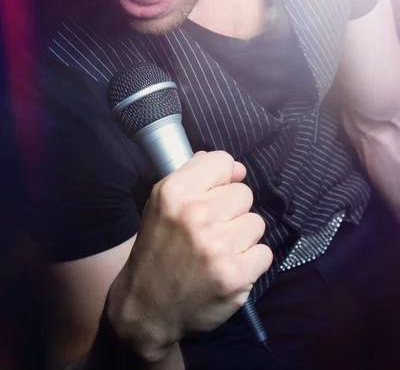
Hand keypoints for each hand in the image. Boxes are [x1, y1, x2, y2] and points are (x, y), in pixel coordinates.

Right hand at [107, 151, 272, 362]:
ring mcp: (218, 246)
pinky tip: (228, 268)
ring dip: (242, 237)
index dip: (223, 176)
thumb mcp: (161, 203)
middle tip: (210, 230)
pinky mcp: (235, 275)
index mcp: (175, 192)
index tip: (216, 191)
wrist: (146, 307)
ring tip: (218, 250)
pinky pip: (264, 253)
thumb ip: (196, 176)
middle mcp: (196, 215)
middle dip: (231, 211)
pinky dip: (250, 262)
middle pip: (244, 193)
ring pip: (256, 223)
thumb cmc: (157, 249)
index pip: (223, 162)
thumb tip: (236, 168)